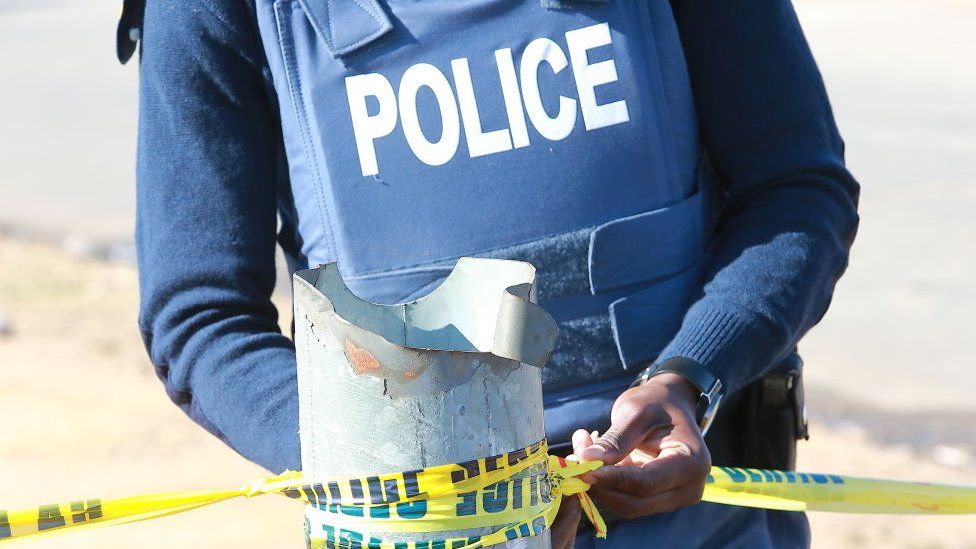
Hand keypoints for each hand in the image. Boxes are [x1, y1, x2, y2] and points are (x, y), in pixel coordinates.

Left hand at [579, 373, 710, 519]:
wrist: (671, 404)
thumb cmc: (657, 403)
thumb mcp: (635, 412)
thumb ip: (614, 440)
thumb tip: (586, 460)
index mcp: (690, 462)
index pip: (645, 482)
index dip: (611, 479)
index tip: (582, 470)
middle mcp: (689, 488)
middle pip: (637, 502)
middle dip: (602, 486)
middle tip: (574, 462)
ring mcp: (675, 497)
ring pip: (629, 505)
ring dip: (601, 487)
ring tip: (581, 456)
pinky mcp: (659, 500)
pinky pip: (629, 501)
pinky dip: (607, 487)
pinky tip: (593, 464)